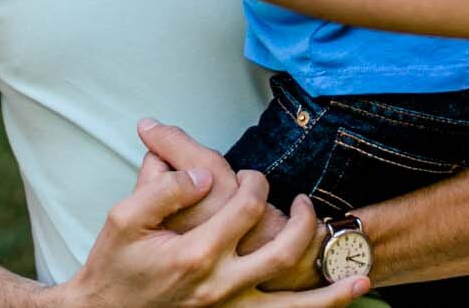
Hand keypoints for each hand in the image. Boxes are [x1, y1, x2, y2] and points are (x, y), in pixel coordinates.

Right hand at [61, 152, 366, 306]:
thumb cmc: (115, 264)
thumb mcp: (124, 215)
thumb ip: (163, 187)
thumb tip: (202, 173)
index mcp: (194, 253)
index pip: (244, 206)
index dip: (253, 182)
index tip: (250, 176)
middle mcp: (219, 286)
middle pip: (282, 248)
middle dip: (298, 217)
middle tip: (298, 201)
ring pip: (295, 304)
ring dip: (332, 287)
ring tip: (353, 263)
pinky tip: (347, 301)